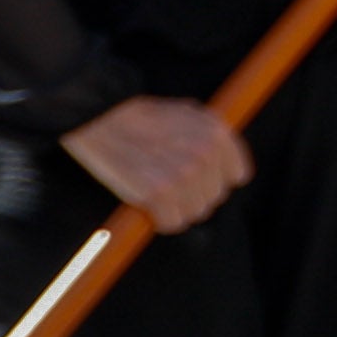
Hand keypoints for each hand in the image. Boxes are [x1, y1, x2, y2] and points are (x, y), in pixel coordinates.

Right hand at [66, 98, 251, 234]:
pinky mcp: (158, 195)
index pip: (237, 175)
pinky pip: (172, 224)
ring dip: (177, 209)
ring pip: (195, 213)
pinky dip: (160, 220)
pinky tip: (148, 205)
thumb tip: (230, 161)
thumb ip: (209, 135)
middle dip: (194, 194)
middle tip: (169, 184)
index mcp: (216, 132)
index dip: (215, 179)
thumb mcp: (185, 112)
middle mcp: (205, 154)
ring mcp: (182, 176)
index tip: (197, 178)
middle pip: (214, 197)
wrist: (99, 118)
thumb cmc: (139, 116)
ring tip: (157, 192)